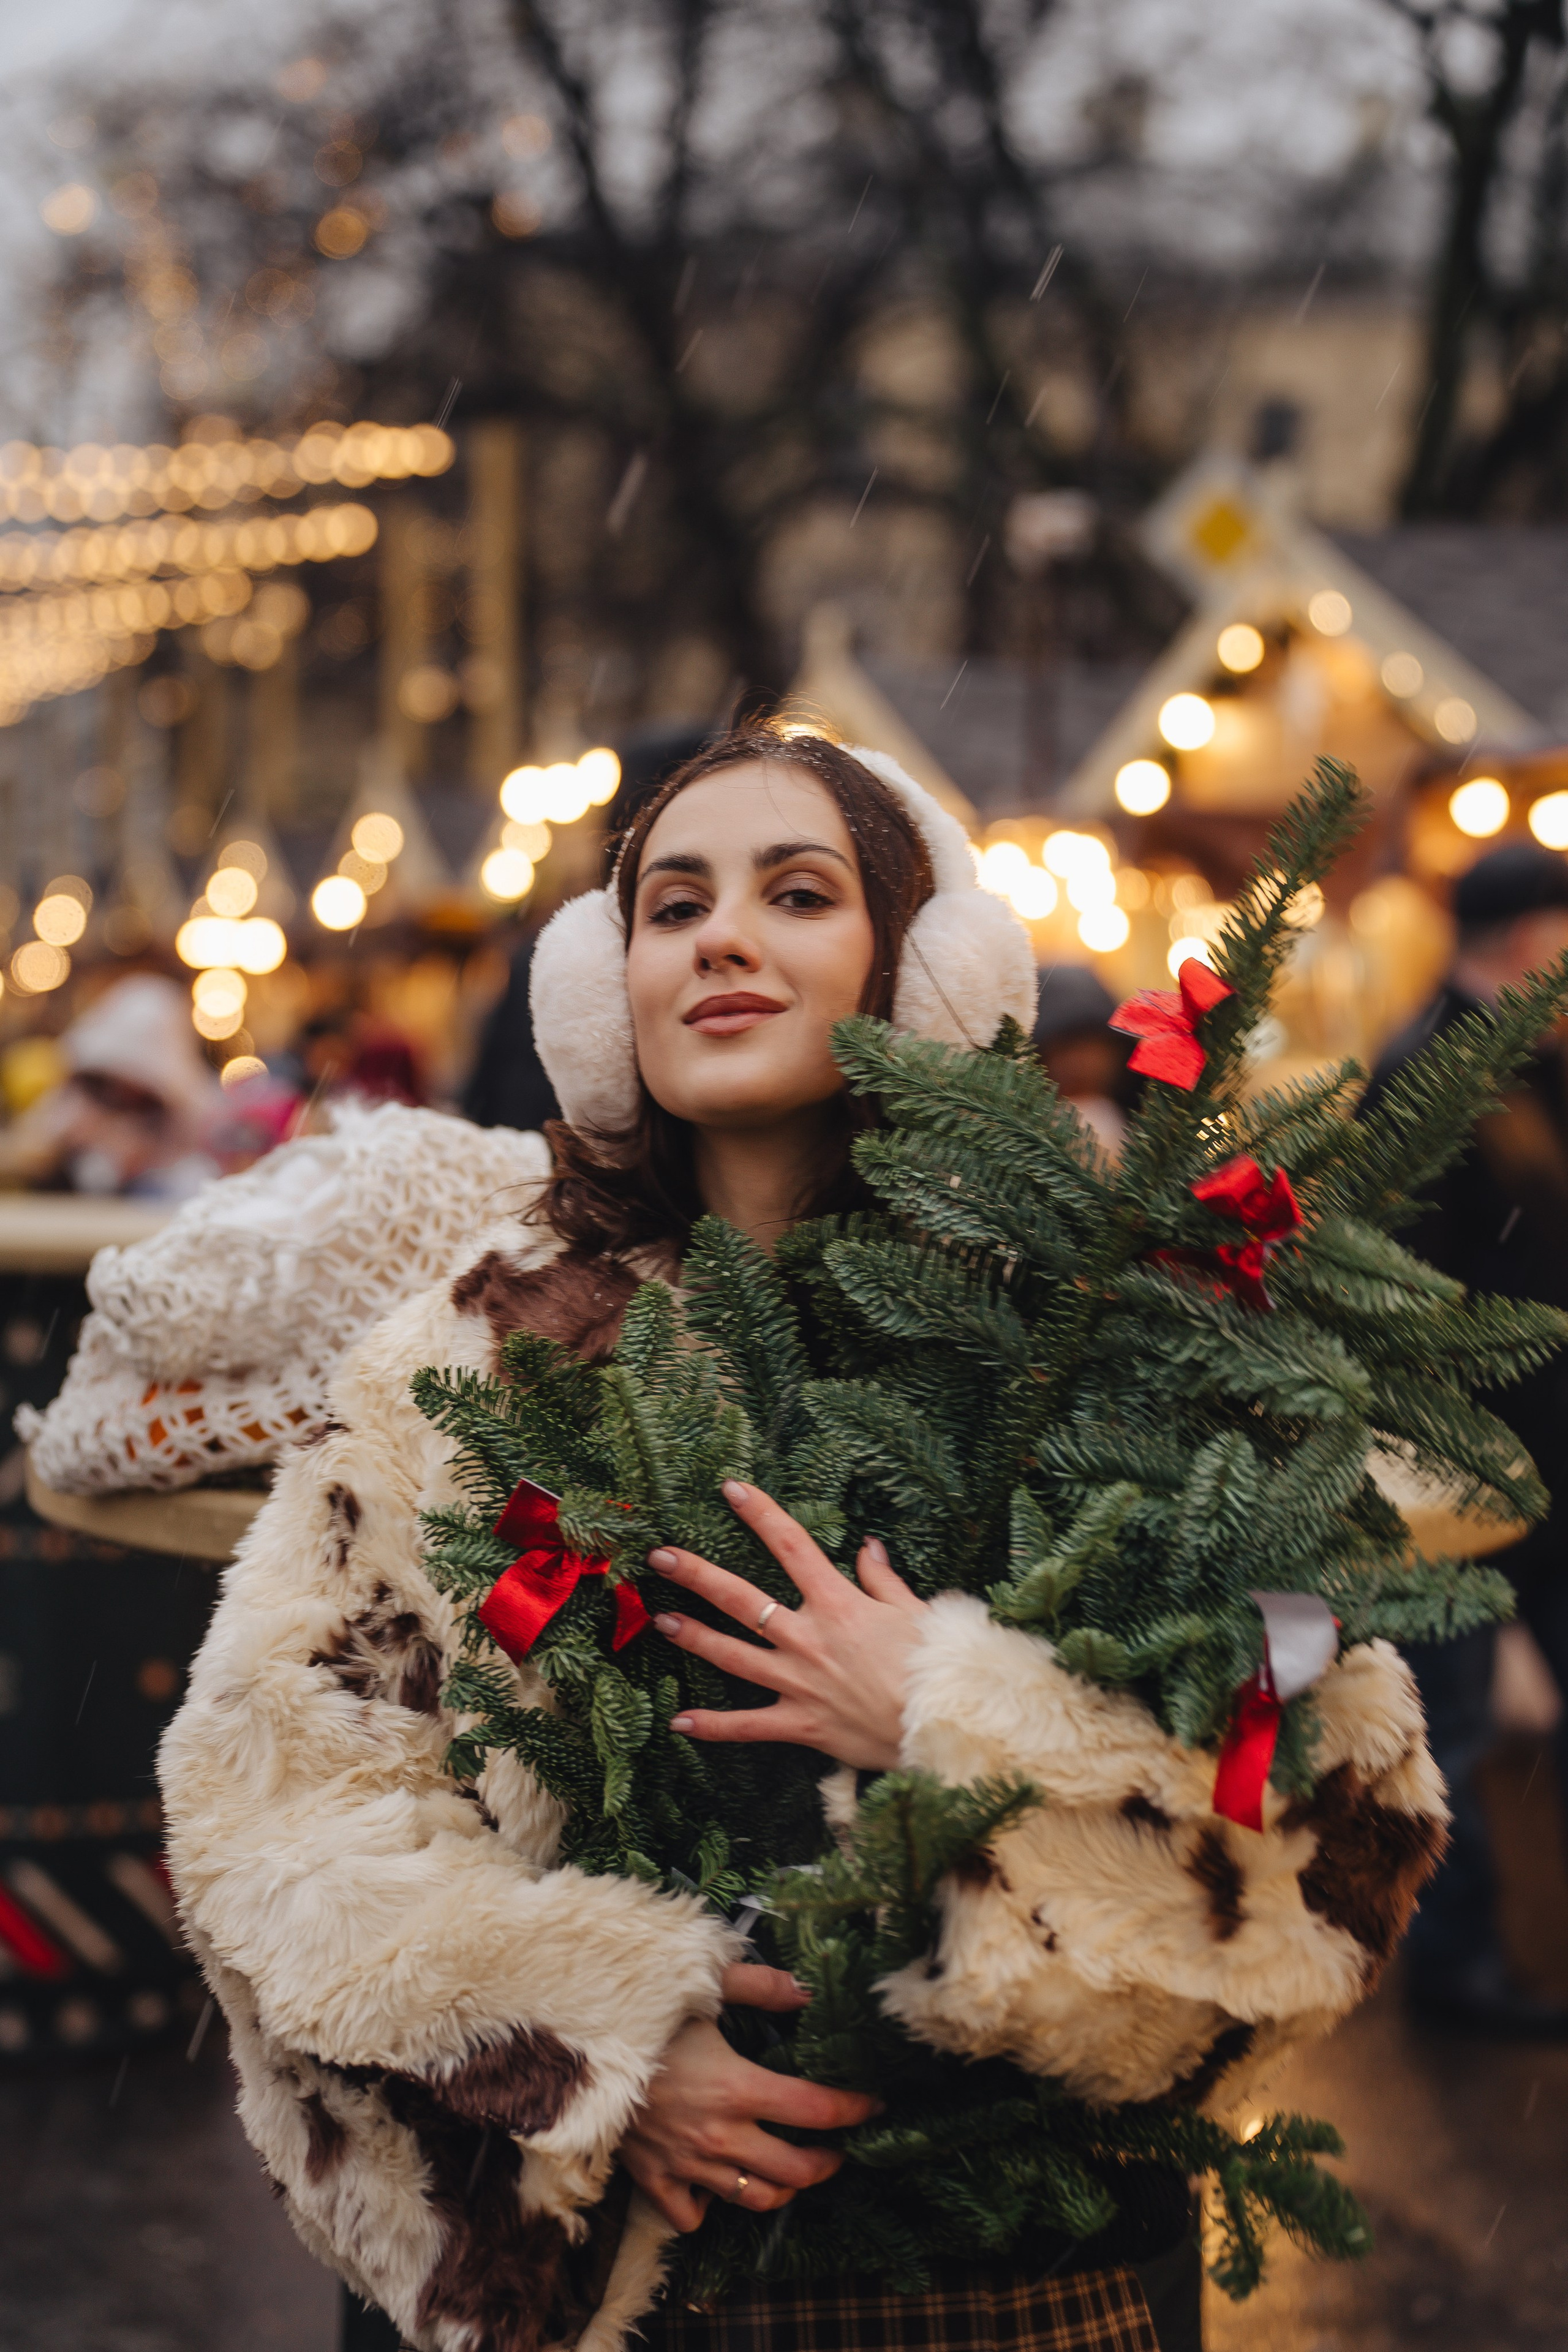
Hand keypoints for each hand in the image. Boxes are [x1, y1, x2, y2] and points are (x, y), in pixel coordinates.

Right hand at [620, 1961, 880, 2231]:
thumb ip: (758, 1986)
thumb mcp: (699, 1988)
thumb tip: (806, 1990)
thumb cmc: (641, 2017)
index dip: (854, 2110)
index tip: (874, 2104)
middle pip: (796, 2171)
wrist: (574, 2051)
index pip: (815, 2110)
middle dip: (828, 2162)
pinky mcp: (656, 2181)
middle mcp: (719, 2136)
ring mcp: (687, 2165)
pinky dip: (712, 2207)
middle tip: (838, 2148)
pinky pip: (695, 2217)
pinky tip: (720, 2183)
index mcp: (737, 2087)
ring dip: (784, 2188)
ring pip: (756, 2198)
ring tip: (794, 2170)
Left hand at [650, 1479, 929, 1770]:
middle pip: (742, 1599)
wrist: (945, 1726)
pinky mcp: (800, 1724)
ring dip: (694, 1637)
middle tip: (660, 1557)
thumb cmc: (937, 1667)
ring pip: (733, 1655)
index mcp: (838, 1604)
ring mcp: (800, 1682)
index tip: (730, 1489)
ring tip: (660, 1622)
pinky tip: (679, 1721)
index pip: (791, 1546)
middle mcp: (809, 1639)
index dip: (760, 1513)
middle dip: (697, 1574)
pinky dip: (713, 1726)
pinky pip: (748, 1726)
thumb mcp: (916, 1611)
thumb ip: (883, 1580)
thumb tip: (869, 1547)